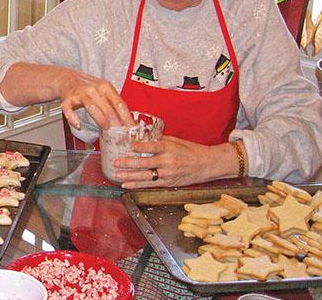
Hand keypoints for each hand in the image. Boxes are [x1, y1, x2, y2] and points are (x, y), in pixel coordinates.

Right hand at [58, 70, 132, 129]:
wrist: (67, 78)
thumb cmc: (87, 86)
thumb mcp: (103, 90)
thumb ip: (113, 102)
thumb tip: (125, 119)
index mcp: (105, 87)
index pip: (119, 104)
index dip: (126, 117)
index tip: (131, 128)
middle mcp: (94, 89)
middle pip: (108, 107)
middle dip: (116, 123)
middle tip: (121, 134)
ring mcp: (80, 94)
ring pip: (92, 108)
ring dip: (101, 120)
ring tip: (106, 130)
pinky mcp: (68, 99)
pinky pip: (69, 110)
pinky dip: (73, 118)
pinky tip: (78, 125)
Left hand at [112, 136, 233, 188]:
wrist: (206, 164)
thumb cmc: (191, 150)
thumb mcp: (176, 141)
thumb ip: (160, 140)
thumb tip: (143, 136)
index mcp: (170, 148)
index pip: (153, 147)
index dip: (141, 147)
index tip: (130, 146)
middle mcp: (168, 161)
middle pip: (145, 163)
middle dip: (128, 163)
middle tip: (115, 162)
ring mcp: (168, 174)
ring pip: (145, 176)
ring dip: (129, 176)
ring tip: (116, 174)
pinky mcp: (168, 183)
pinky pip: (150, 184)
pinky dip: (137, 184)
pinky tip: (126, 184)